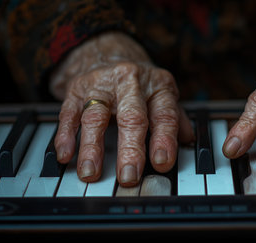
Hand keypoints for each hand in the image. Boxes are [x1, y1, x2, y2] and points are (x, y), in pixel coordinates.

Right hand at [51, 32, 193, 186]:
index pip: (164, 115)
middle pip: (132, 116)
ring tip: (91, 171)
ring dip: (93, 146)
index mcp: (158, 87)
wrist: (107, 53)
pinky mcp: (76, 89)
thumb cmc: (140, 85)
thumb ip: (176, 119)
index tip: (161, 162)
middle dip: (130, 148)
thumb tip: (189, 142)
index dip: (164, 139)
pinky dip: (66, 135)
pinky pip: (69, 113)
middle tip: (128, 175)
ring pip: (97, 116)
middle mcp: (131, 83)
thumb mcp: (163, 95)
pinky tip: (66, 154)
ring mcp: (102, 85)